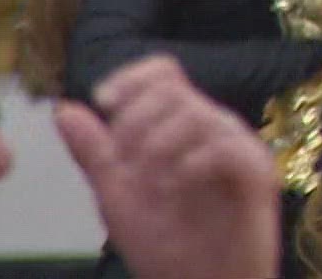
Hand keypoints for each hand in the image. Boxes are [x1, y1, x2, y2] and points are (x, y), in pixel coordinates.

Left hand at [55, 56, 281, 278]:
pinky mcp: (257, 174)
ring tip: (152, 187)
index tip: (104, 102)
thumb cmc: (167, 249)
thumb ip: (94, 153)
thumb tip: (64, 108)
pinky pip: (223, 147)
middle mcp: (214, 128)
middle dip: (135, 123)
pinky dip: (189, 166)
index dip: (131, 78)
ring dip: (158, 148)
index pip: (163, 73)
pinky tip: (175, 190)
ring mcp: (239, 148)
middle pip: (172, 89)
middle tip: (127, 167)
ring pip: (195, 113)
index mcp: (183, 127)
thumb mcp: (117, 197)